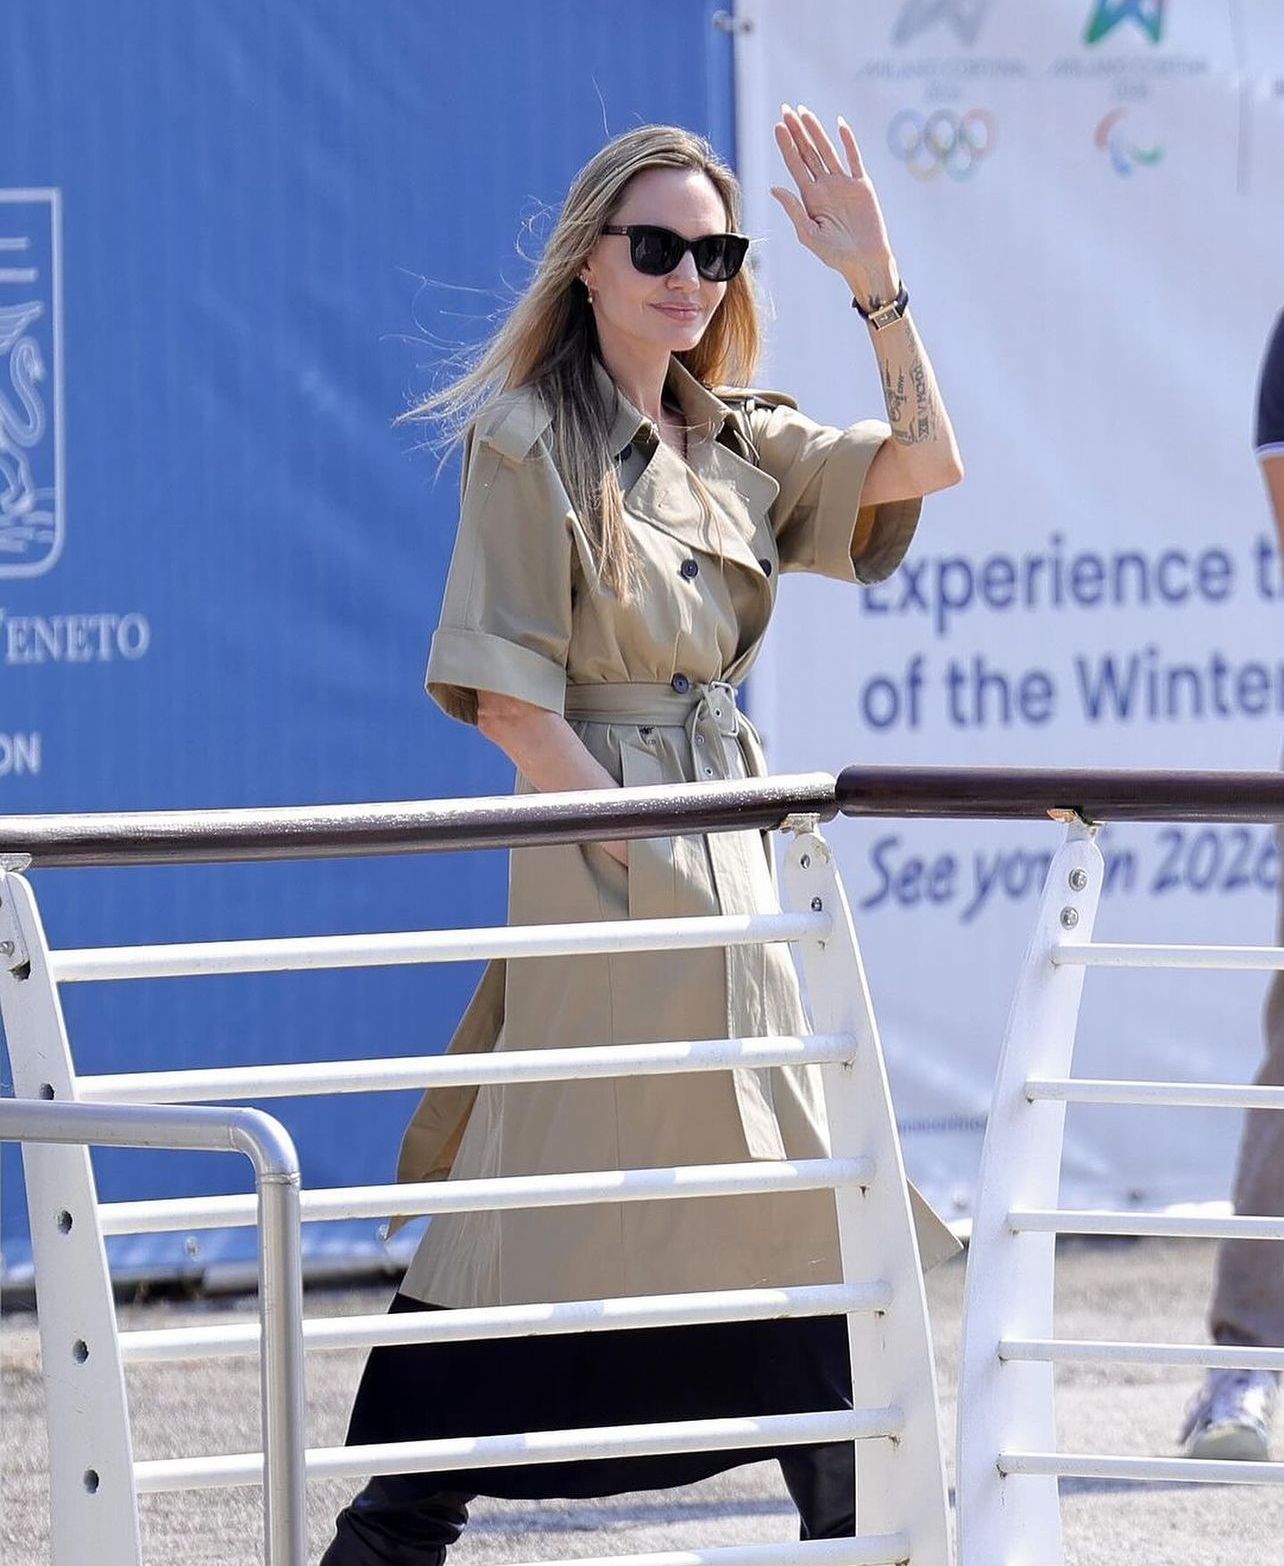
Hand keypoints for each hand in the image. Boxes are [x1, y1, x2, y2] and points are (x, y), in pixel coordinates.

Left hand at [771, 105, 898, 305]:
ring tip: (804, 112)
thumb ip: (794, 210)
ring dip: (816, 131)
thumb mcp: (809, 234)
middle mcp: (825, 186)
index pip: (795, 165)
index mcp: (810, 197)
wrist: (864, 261)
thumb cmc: (835, 254)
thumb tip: (775, 188)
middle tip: (785, 110)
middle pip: (807, 152)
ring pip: (827, 150)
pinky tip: (838, 124)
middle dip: (796, 132)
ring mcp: (843, 183)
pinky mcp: (862, 185)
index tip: (777, 126)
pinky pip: (854, 158)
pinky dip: (847, 141)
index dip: (786, 145)